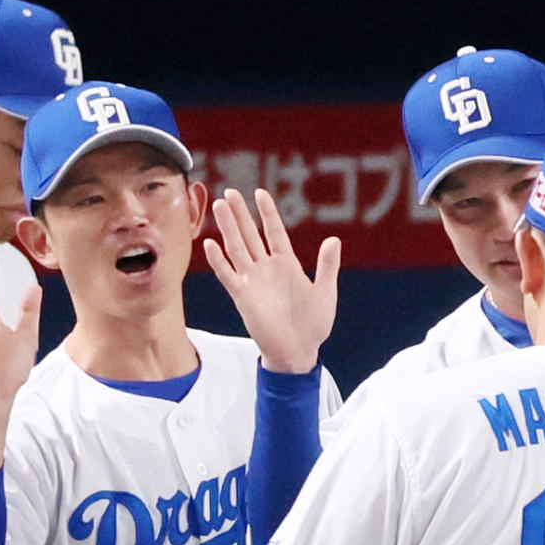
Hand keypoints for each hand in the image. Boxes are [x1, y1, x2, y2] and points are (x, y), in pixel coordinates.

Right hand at [204, 188, 340, 374]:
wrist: (299, 352)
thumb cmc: (314, 325)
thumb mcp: (325, 292)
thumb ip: (327, 266)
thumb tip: (334, 240)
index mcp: (287, 265)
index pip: (274, 232)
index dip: (268, 213)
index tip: (260, 193)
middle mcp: (267, 269)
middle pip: (251, 235)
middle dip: (241, 214)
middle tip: (231, 192)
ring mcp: (253, 281)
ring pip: (237, 248)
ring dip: (228, 228)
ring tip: (220, 205)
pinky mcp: (243, 297)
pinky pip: (228, 275)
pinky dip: (219, 261)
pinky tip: (211, 244)